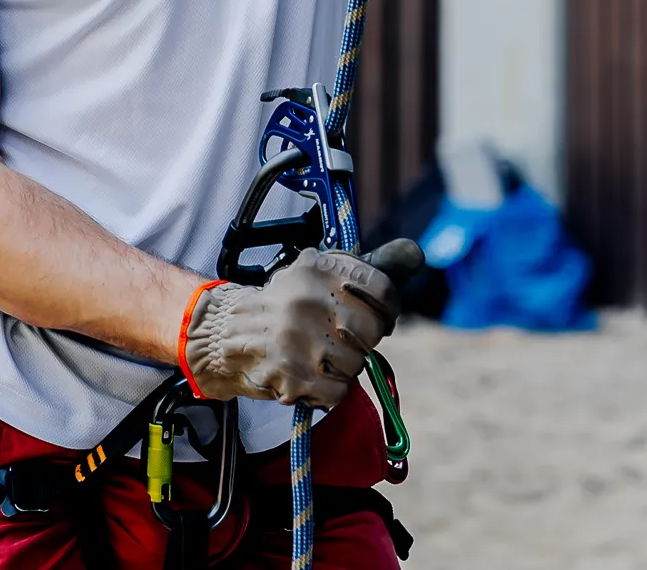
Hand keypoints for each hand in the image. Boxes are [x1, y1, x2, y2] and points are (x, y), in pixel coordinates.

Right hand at [179, 240, 422, 408]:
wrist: (229, 333)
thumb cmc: (287, 300)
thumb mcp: (322, 271)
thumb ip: (371, 268)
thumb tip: (416, 254)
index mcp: (319, 268)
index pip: (383, 291)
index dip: (388, 309)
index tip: (379, 316)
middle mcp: (307, 301)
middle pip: (372, 332)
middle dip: (363, 339)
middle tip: (341, 337)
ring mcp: (298, 341)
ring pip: (357, 364)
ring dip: (344, 365)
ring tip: (319, 354)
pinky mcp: (291, 377)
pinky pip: (339, 392)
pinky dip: (330, 389)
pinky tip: (311, 374)